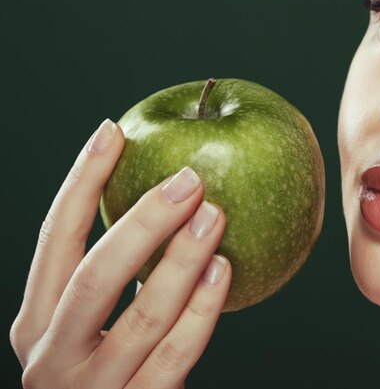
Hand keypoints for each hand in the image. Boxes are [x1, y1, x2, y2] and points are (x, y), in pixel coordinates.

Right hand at [10, 119, 231, 388]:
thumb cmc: (108, 373)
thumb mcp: (91, 330)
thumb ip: (115, 282)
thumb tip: (170, 203)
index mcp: (37, 324)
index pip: (55, 240)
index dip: (82, 182)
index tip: (113, 131)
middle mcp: (52, 358)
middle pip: (96, 275)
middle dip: (145, 220)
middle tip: (190, 178)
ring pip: (143, 315)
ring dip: (183, 259)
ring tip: (217, 215)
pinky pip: (176, 354)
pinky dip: (203, 309)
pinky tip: (224, 270)